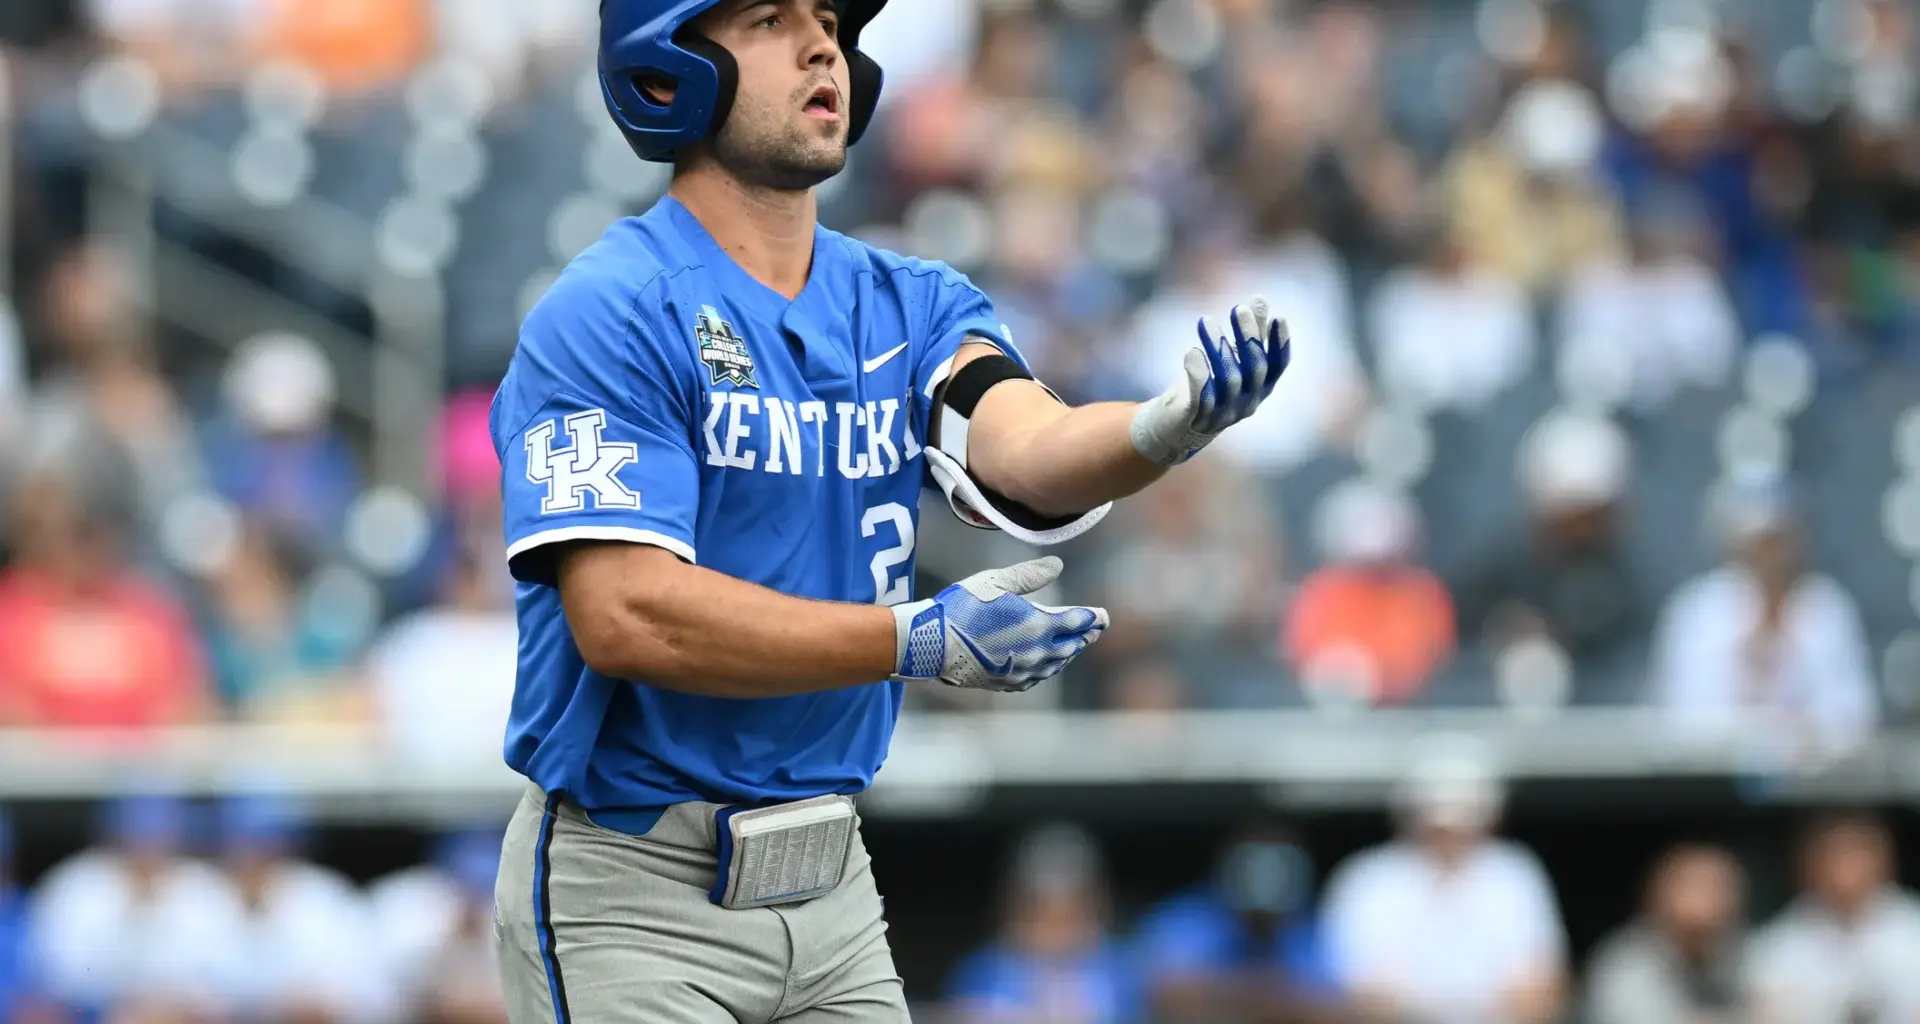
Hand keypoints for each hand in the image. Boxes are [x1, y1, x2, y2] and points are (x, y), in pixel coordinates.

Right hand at [890, 556, 1107, 691]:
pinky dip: (1049, 669)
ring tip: (1074, 646)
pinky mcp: (1008, 682)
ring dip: (1069, 653)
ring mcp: (1024, 671)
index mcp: (1039, 624)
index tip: (1104, 617)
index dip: (1094, 618)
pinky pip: (1038, 677)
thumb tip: (1058, 565)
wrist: (934, 645)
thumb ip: (1030, 575)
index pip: (1078, 621)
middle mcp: (1038, 651)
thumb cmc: (963, 608)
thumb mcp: (996, 582)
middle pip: (1072, 645)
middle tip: (1093, 630)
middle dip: (1084, 636)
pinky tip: (1046, 665)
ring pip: (1057, 663)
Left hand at [1130, 297, 1290, 465]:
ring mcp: (1224, 414)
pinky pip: (1202, 397)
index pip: (1278, 366)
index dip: (1280, 344)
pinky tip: (1191, 351)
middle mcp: (1247, 403)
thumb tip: (1260, 298)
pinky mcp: (1197, 418)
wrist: (1177, 427)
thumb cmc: (1209, 387)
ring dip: (1219, 348)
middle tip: (1238, 308)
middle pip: (1255, 370)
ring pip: (1229, 381)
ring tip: (1206, 321)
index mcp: (1260, 389)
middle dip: (1248, 337)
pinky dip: (1199, 373)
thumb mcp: (1230, 358)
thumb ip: (1247, 332)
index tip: (1278, 316)